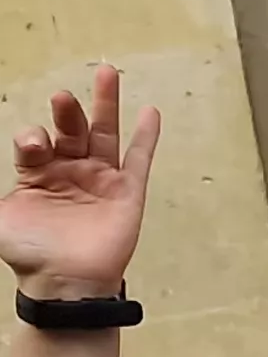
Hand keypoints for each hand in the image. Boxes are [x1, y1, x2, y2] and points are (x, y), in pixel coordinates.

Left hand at [1, 67, 160, 292]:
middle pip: (69, 130)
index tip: (34, 143)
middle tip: (62, 97)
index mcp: (38, 175)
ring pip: (104, 134)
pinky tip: (150, 112)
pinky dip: (146, 136)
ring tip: (106, 73)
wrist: (65, 283)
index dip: (32, 137)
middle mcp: (70, 172)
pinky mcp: (127, 192)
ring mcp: (101, 180)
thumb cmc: (28, 254)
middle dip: (66, 112)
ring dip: (105, 105)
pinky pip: (140, 159)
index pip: (35, 142)